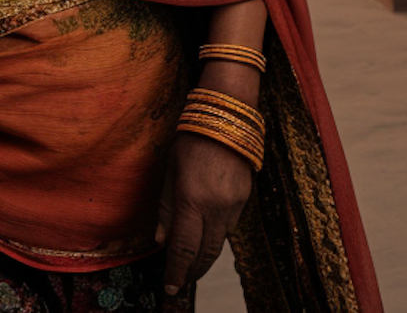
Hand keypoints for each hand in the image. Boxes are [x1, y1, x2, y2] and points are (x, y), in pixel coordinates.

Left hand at [155, 131, 252, 297]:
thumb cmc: (191, 138)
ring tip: (191, 267)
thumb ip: (165, 206)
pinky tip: (206, 235)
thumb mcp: (169, 169)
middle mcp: (215, 207)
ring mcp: (233, 205)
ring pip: (219, 244)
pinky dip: (216, 236)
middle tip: (180, 283)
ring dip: (204, 258)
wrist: (227, 117)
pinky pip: (229, 227)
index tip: (170, 288)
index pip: (183, 248)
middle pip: (204, 253)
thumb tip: (161, 240)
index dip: (176, 272)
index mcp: (192, 198)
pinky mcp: (245, 199)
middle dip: (191, 272)